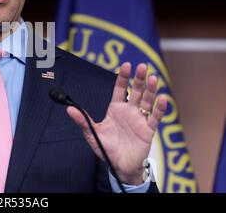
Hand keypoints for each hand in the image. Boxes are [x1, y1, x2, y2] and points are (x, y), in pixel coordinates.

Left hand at [67, 62, 166, 184]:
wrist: (119, 166)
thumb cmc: (107, 148)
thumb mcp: (92, 133)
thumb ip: (82, 120)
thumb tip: (69, 109)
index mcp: (116, 109)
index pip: (120, 89)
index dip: (123, 77)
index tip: (126, 65)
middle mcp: (129, 111)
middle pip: (136, 91)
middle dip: (139, 78)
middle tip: (142, 66)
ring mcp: (140, 119)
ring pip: (147, 101)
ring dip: (151, 90)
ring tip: (153, 78)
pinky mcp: (148, 130)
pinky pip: (155, 118)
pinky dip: (159, 109)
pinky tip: (162, 99)